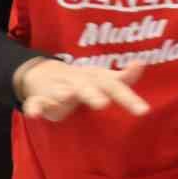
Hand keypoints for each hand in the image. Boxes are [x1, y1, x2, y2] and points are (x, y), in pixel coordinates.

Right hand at [18, 59, 149, 121]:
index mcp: (96, 78)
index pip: (115, 86)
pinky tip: (34, 115)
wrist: (44, 74)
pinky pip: (36, 102)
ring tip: (67, 97)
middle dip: (94, 94)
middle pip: (87, 87)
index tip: (143, 111)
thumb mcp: (104, 78)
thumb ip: (125, 77)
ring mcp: (58, 89)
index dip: (129, 98)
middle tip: (103, 104)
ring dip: (64, 94)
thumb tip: (140, 63)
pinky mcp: (40, 98)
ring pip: (61, 91)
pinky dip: (34, 107)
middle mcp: (78, 81)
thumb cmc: (84, 81)